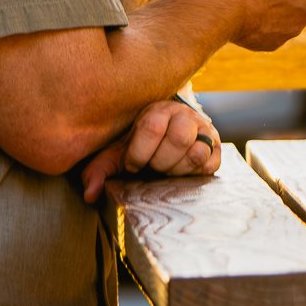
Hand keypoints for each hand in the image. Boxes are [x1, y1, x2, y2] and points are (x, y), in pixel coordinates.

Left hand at [79, 97, 220, 200]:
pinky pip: (209, 164)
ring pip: (196, 152)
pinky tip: (180, 172)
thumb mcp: (117, 153)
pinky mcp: (215, 150)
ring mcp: (204, 132)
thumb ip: (100, 170)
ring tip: (165, 170)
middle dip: (160, 161)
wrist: (167, 138)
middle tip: (152, 167)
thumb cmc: (139, 146)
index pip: (153, 126)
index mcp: (158, 110)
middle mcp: (184, 116)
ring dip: (177, 168)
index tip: (132, 164)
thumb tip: (89, 195)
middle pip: (179, 138)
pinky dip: (193, 173)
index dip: (139, 153)